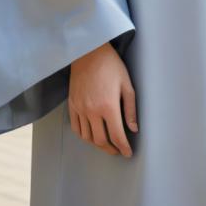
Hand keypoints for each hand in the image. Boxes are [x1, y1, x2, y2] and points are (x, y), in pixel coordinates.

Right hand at [67, 41, 137, 156]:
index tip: (128, 153)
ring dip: (97, 144)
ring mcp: (80, 109)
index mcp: (108, 106)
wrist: (89, 51)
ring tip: (106, 144)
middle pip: (100, 140)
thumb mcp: (126, 84)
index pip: (117, 135)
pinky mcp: (72, 105)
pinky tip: (91, 135)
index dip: (123, 148)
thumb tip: (133, 129)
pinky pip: (76, 128)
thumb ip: (130, 109)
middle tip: (118, 150)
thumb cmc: (111, 65)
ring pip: (87, 137)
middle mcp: (92, 111)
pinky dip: (84, 136)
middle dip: (111, 149)